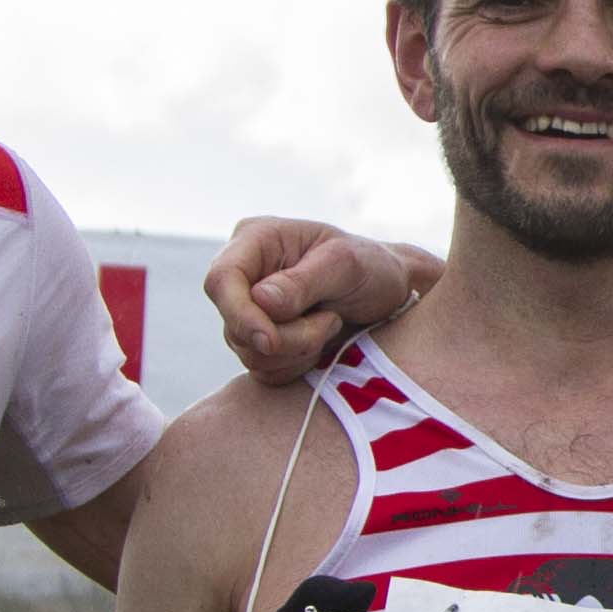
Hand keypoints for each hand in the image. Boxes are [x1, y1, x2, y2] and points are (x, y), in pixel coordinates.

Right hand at [208, 218, 437, 383]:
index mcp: (255, 240)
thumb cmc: (372, 266)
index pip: (221, 280)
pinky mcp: (260, 342)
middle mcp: (244, 276)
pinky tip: (323, 342)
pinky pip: (264, 371)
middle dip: (285, 337)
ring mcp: (249, 311)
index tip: (270, 339)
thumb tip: (260, 299)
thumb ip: (303, 281)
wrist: (391, 295)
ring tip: (332, 323)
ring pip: (249, 353)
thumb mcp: (346, 264)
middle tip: (331, 321)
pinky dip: (297, 365)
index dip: (239, 314)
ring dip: (297, 350)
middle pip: (234, 325)